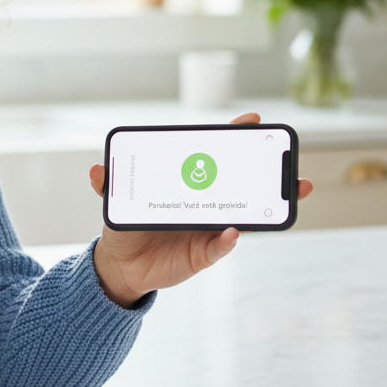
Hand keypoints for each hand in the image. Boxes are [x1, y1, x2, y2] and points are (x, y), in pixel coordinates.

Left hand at [88, 112, 314, 309]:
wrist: (123, 266)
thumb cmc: (127, 227)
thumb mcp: (116, 202)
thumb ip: (107, 185)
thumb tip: (96, 169)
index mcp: (186, 185)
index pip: (212, 157)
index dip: (232, 138)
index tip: (251, 121)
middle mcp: (203, 204)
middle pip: (239, 184)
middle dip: (265, 170)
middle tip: (284, 160)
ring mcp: (208, 228)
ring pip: (244, 214)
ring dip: (266, 203)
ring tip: (289, 192)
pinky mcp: (204, 253)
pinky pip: (221, 245)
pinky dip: (228, 239)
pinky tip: (232, 231)